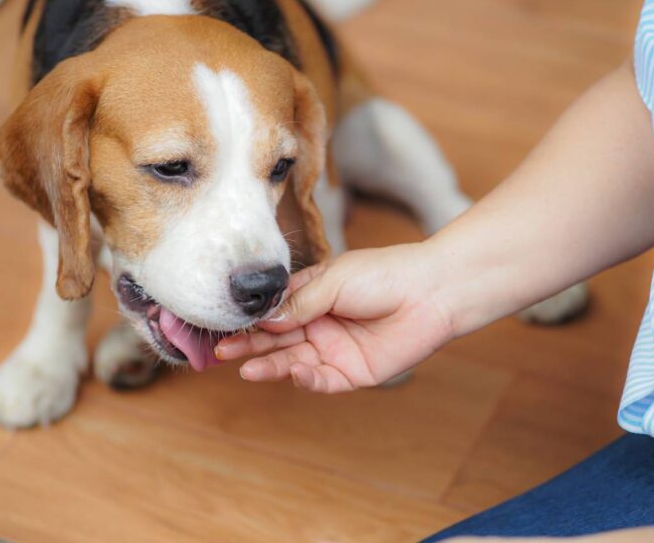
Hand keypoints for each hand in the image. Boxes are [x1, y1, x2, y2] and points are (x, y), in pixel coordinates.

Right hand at [215, 243, 452, 391]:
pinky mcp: (352, 372)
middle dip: (250, 345)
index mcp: (313, 296)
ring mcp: (334, 348)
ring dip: (269, 365)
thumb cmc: (384, 274)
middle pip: (277, 339)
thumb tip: (265, 319)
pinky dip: (305, 378)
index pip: (274, 311)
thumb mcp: (334, 280)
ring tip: (245, 369)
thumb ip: (300, 302)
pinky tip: (292, 371)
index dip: (252, 319)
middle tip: (223, 352)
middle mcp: (320, 324)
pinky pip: (321, 379)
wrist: (430, 292)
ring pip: (293, 360)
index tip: (227, 324)